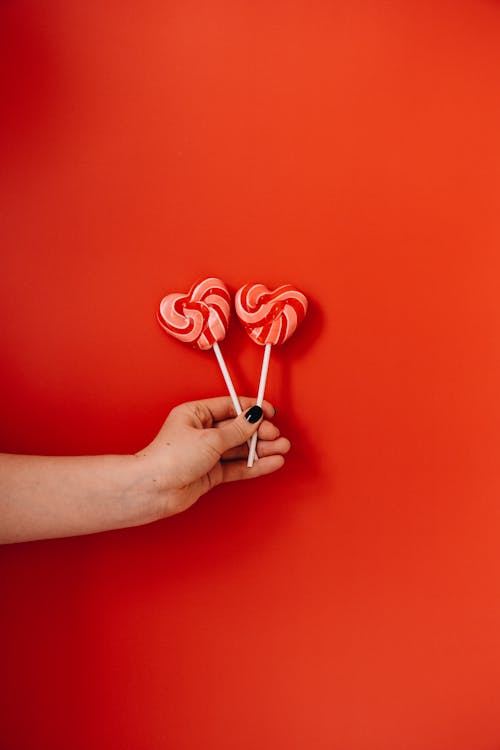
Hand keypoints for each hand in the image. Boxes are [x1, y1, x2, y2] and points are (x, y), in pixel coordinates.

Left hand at [135, 396, 290, 518]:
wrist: (154, 490)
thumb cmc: (171, 458)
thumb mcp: (210, 439)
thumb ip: (237, 430)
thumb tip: (254, 417)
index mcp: (196, 414)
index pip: (230, 407)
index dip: (251, 409)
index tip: (270, 413)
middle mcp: (202, 432)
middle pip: (237, 429)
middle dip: (260, 432)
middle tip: (277, 436)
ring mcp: (207, 453)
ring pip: (240, 449)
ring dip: (261, 449)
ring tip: (282, 450)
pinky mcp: (211, 473)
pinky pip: (237, 466)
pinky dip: (255, 465)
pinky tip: (271, 463)